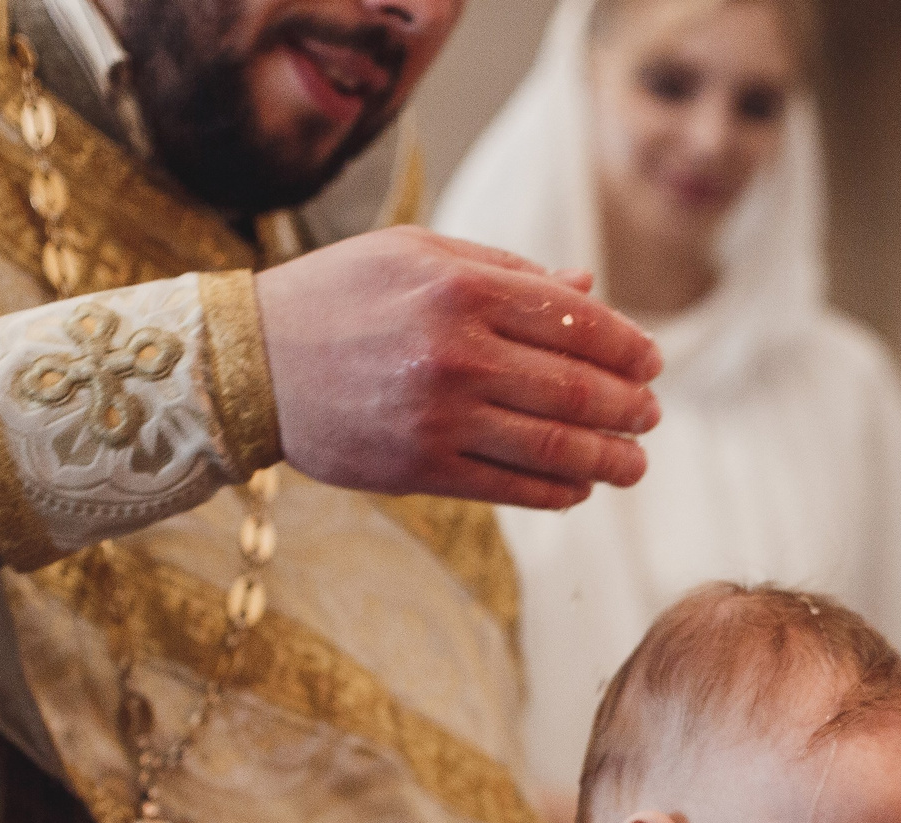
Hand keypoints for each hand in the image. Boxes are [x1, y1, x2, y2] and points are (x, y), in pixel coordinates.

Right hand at [253, 226, 662, 508]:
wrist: (248, 362)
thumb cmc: (340, 295)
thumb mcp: (418, 255)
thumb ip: (507, 271)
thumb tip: (589, 293)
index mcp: (462, 288)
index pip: (577, 323)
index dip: (628, 347)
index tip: (652, 363)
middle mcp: (457, 353)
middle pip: (576, 390)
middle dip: (628, 408)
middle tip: (651, 416)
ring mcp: (440, 417)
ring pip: (552, 447)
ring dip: (608, 459)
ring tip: (635, 464)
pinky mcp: (420, 468)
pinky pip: (510, 487)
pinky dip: (556, 490)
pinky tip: (579, 487)